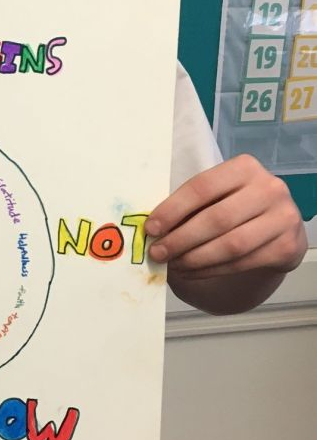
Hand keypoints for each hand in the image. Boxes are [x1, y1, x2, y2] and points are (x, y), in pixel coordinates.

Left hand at [145, 154, 306, 281]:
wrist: (277, 227)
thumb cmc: (235, 206)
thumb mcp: (216, 196)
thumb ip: (190, 206)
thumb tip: (154, 229)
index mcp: (244, 168)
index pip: (202, 187)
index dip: (173, 209)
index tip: (151, 228)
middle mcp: (269, 188)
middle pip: (216, 218)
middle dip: (181, 239)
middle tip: (158, 252)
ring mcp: (283, 217)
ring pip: (231, 245)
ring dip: (195, 258)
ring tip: (173, 265)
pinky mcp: (288, 246)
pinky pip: (242, 262)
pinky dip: (212, 270)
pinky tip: (192, 272)